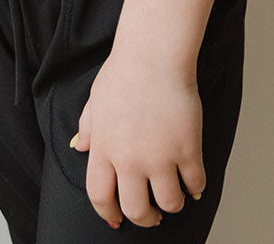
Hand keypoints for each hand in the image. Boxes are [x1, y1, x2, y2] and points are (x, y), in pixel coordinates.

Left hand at [73, 48, 204, 228]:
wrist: (153, 53)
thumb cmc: (125, 71)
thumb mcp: (96, 100)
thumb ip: (88, 127)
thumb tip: (78, 145)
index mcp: (103, 148)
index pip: (99, 196)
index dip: (108, 214)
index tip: (117, 220)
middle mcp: (129, 159)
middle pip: (135, 209)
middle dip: (145, 218)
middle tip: (152, 216)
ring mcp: (159, 156)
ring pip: (168, 203)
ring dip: (172, 205)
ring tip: (174, 198)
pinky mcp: (187, 148)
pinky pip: (194, 182)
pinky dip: (195, 187)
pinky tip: (193, 182)